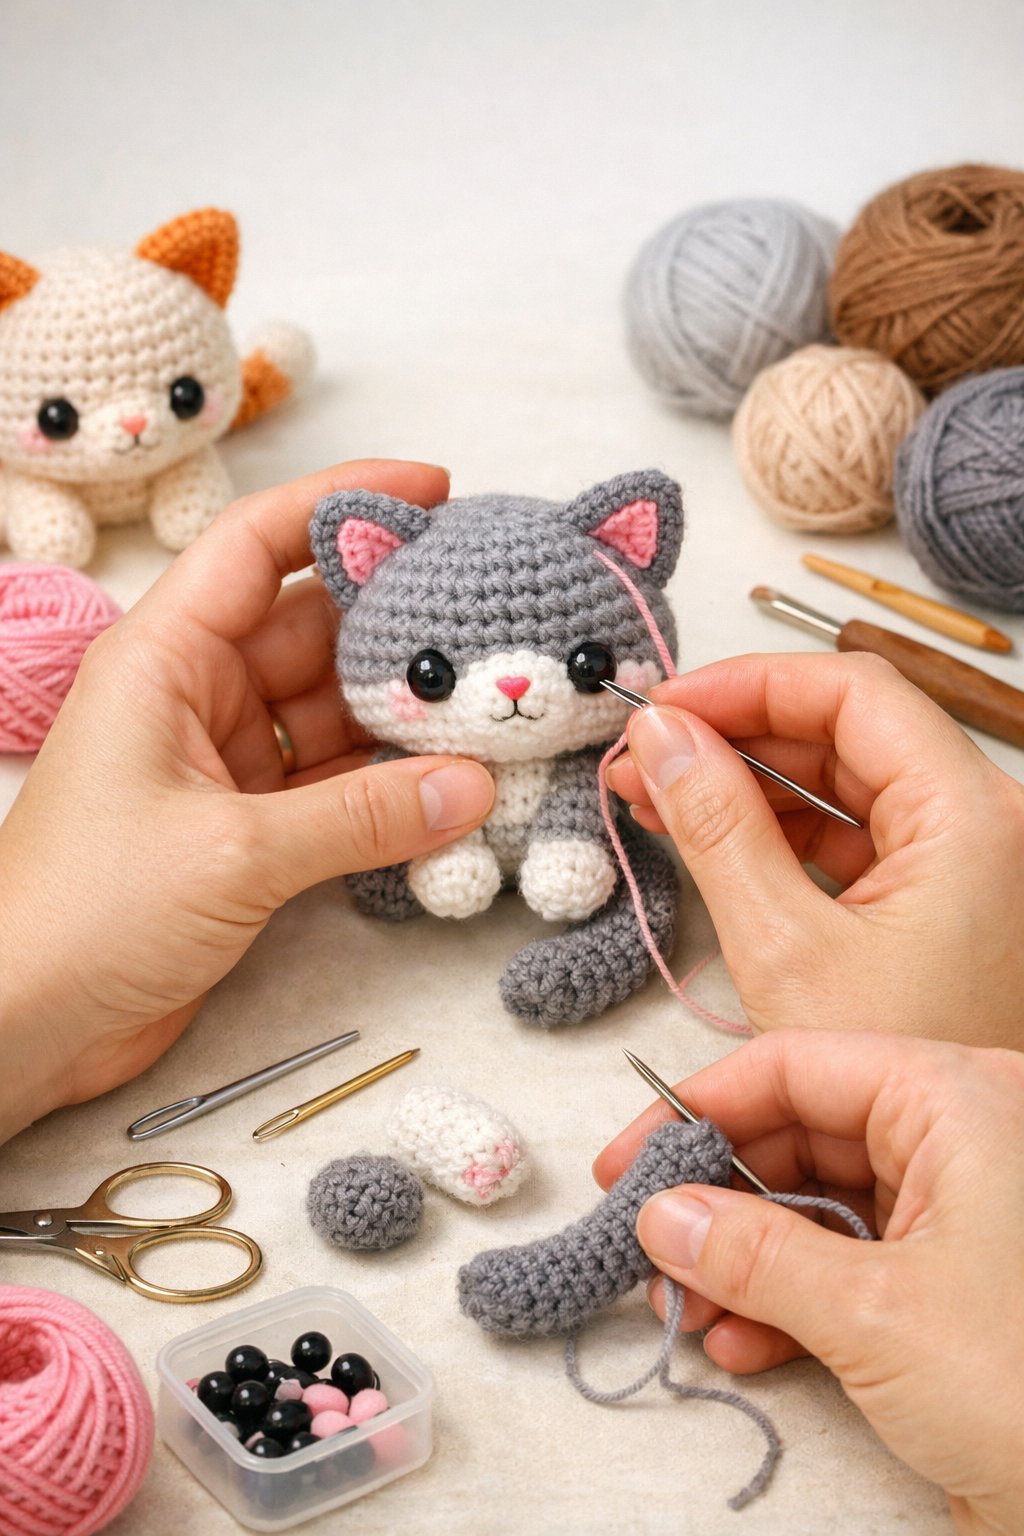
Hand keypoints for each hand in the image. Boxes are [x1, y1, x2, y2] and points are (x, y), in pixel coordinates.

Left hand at [0, 460, 493, 1142]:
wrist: (27, 1027)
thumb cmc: (87, 914)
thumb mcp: (232, 853)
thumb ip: (360, 817)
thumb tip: (473, 785)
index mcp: (164, 658)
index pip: (258, 544)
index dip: (342, 503)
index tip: (433, 489)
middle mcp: (196, 696)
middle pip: (313, 627)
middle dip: (400, 619)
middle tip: (495, 608)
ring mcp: (225, 763)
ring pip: (334, 712)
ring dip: (406, 714)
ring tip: (497, 698)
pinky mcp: (248, 829)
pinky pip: (336, 785)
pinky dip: (391, 787)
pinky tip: (456, 784)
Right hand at [594, 1029, 1023, 1535]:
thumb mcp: (875, 1314)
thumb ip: (753, 1254)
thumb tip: (659, 1215)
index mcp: (959, 1100)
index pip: (798, 1065)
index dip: (699, 1109)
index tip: (627, 1163)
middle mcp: (962, 1140)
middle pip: (801, 1134)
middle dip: (720, 1200)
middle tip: (647, 1245)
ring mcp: (961, 1213)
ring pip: (819, 1205)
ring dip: (745, 1261)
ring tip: (684, 1310)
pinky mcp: (954, 1283)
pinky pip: (849, 1264)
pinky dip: (789, 1302)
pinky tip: (740, 1346)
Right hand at [606, 653, 1023, 1047]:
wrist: (958, 1212)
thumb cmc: (897, 1076)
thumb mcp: (787, 948)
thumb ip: (716, 828)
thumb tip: (660, 737)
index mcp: (970, 817)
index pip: (851, 692)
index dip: (747, 684)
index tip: (664, 705)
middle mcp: (980, 824)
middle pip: (847, 730)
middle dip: (736, 735)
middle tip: (643, 755)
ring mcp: (963, 863)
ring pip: (845, 783)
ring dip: (749, 785)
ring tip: (655, 798)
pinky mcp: (939, 902)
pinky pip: (853, 837)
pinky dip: (780, 834)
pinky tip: (708, 840)